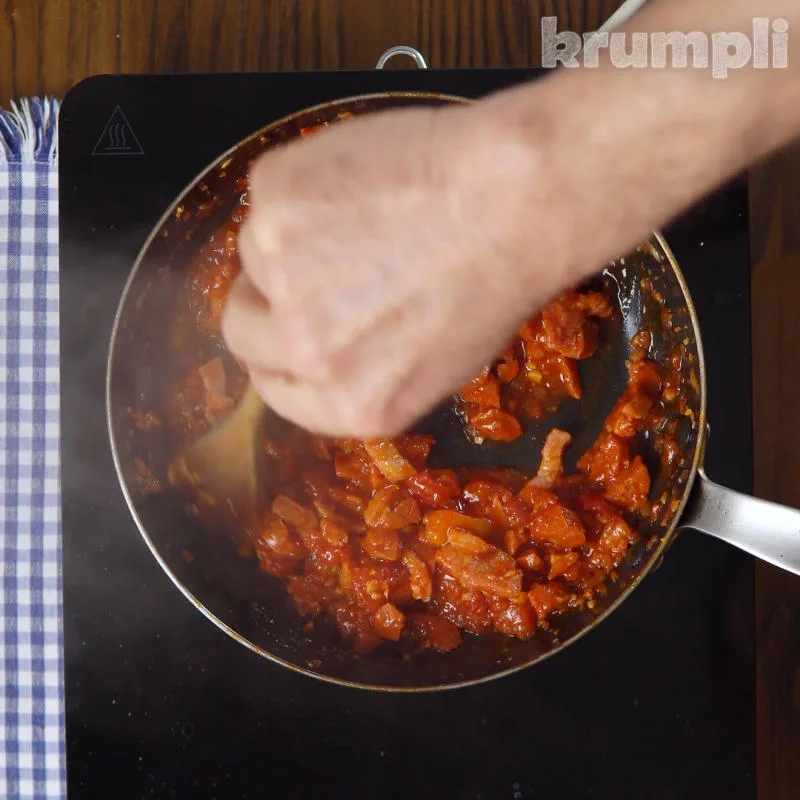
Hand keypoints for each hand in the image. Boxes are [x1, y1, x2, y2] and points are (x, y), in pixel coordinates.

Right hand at [221, 101, 572, 437]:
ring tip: (362, 215)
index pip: (272, 388)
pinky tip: (358, 180)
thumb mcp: (434, 366)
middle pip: (241, 330)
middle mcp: (307, 352)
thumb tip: (311, 346)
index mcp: (349, 404)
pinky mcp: (276, 202)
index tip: (281, 327)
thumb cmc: (495, 280)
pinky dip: (300, 185)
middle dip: (261, 301)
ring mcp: (283, 275)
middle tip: (300, 264)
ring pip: (255, 253)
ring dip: (291, 236)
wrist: (515, 199)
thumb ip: (360, 372)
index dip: (275, 355)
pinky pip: (268, 195)